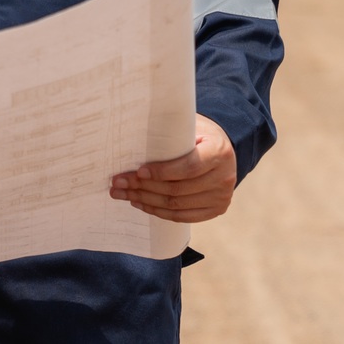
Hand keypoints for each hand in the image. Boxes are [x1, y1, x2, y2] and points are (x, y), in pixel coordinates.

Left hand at [110, 114, 237, 222]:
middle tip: (119, 183)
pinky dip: (158, 212)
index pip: (189, 167)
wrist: (221, 148)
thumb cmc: (198, 134)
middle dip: (144, 187)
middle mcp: (224, 177)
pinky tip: (140, 203)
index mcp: (219, 151)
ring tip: (123, 194)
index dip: (162, 172)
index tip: (138, 171)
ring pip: (176, 206)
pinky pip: (181, 217)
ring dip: (145, 201)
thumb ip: (171, 134)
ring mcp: (221, 197)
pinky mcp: (215, 210)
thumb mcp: (189, 126)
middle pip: (178, 189)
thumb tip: (133, 141)